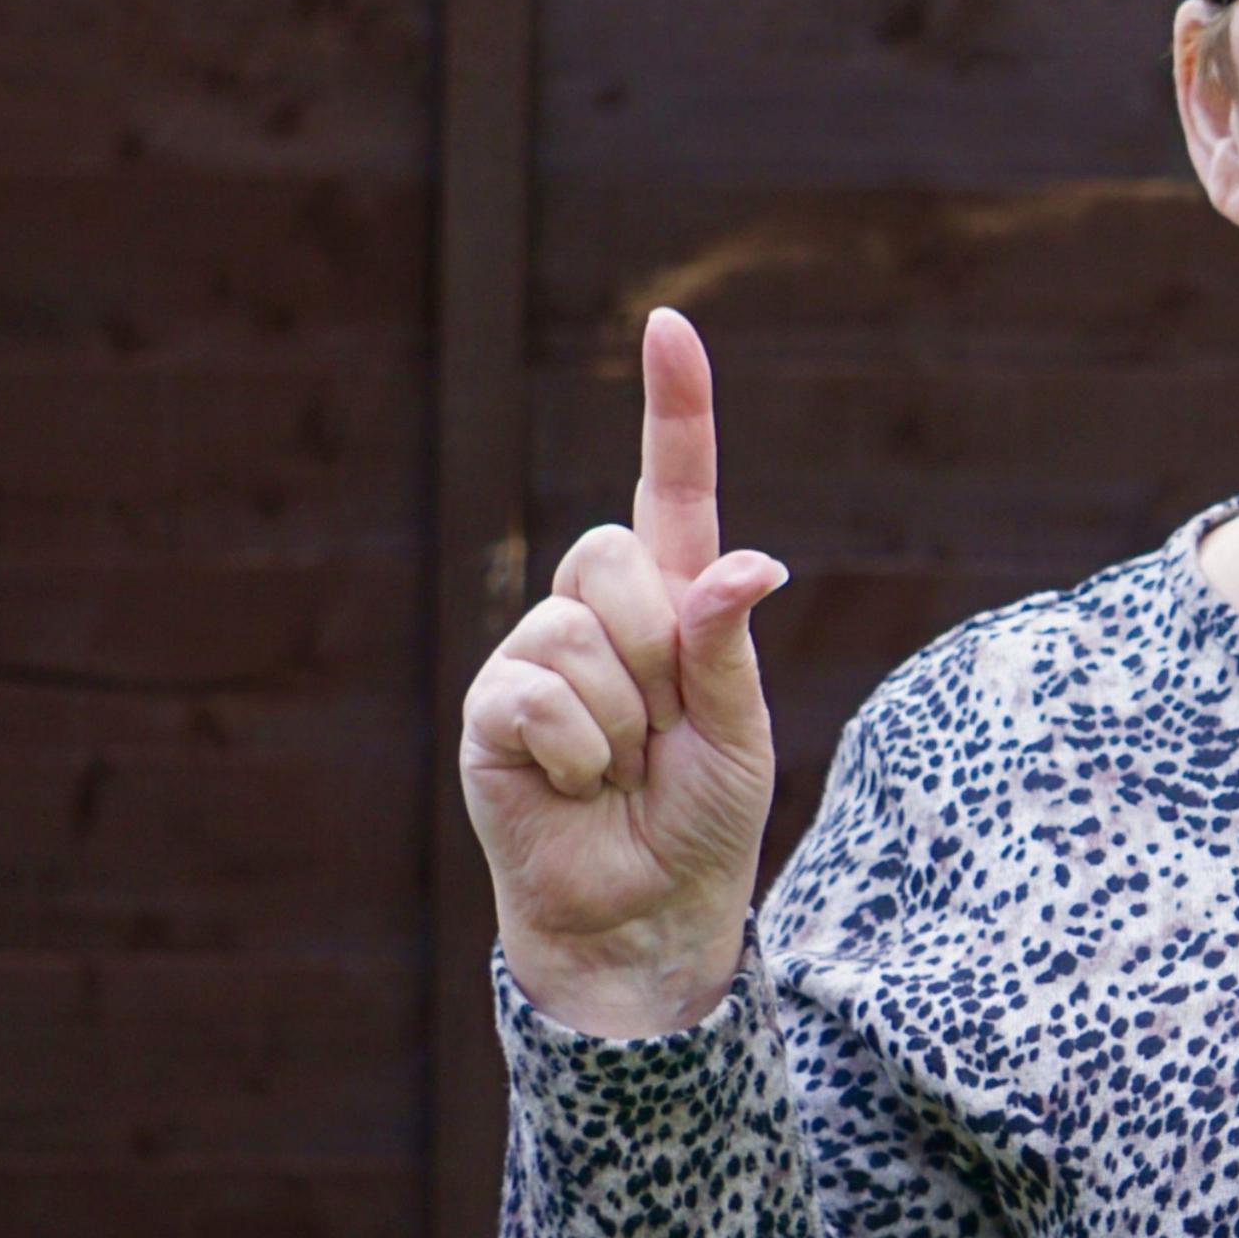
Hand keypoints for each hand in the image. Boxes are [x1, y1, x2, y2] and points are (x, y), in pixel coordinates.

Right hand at [461, 308, 790, 1037]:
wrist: (647, 912)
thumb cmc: (702, 818)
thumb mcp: (740, 730)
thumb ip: (727, 644)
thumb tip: (748, 563)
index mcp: (671, 601)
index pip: (672, 487)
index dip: (674, 408)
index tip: (670, 324)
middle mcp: (595, 612)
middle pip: (613, 553)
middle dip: (657, 649)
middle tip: (664, 728)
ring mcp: (533, 656)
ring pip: (578, 630)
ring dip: (624, 718)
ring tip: (621, 768)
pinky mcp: (490, 712)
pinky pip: (536, 694)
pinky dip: (578, 753)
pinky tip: (576, 787)